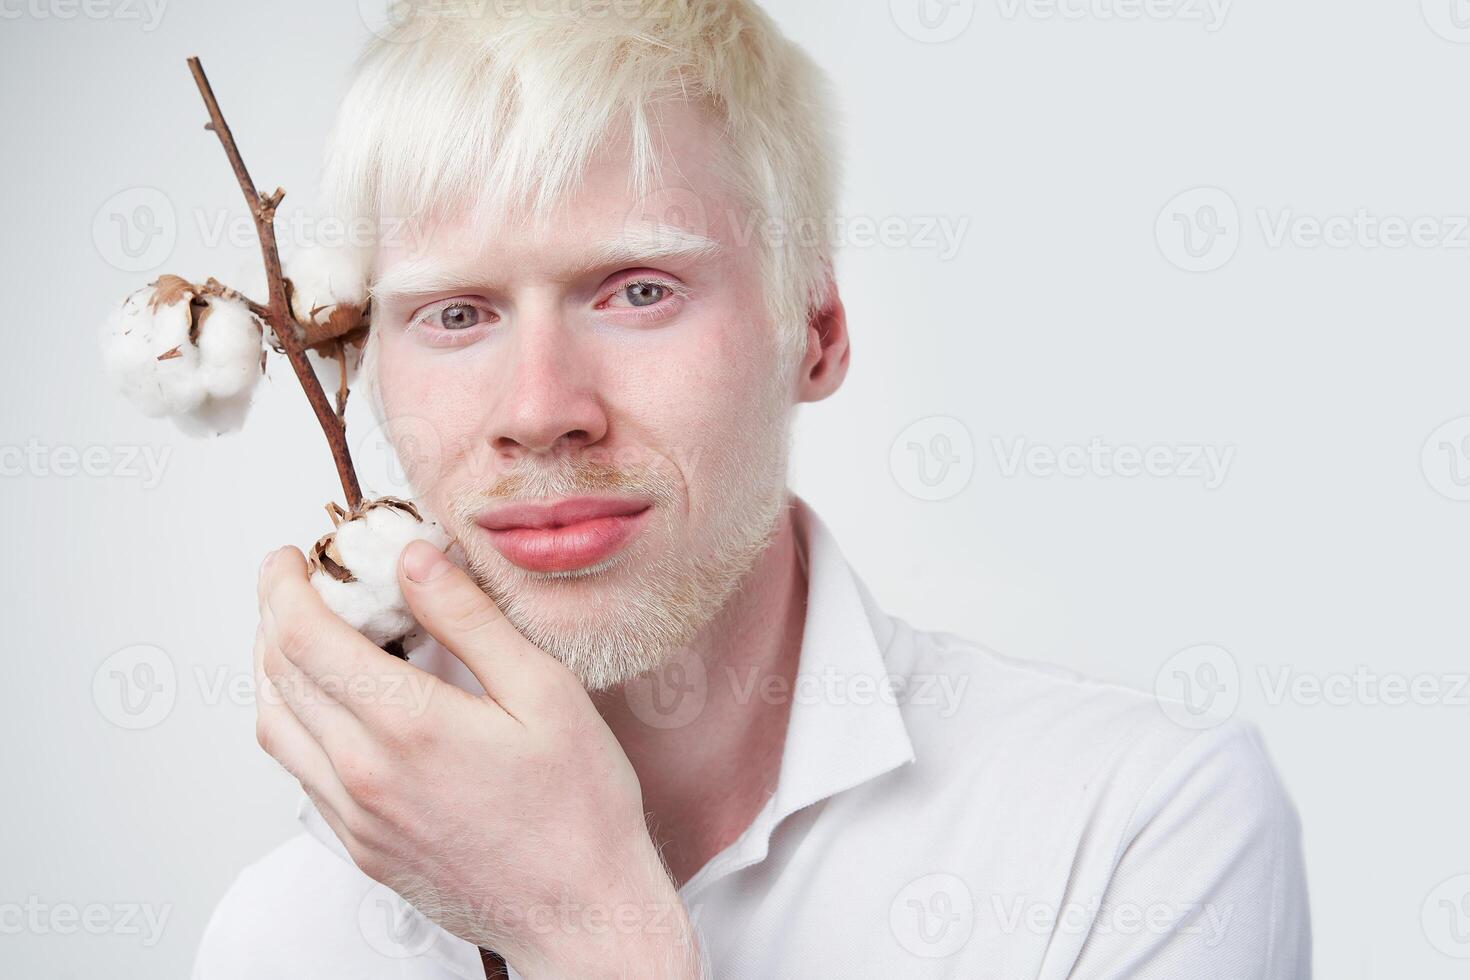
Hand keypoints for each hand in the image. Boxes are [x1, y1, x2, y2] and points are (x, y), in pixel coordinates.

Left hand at [253, 542, 701, 978]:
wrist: (581, 914)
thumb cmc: (579, 808)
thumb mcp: (544, 693)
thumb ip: (470, 621)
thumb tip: (415, 559)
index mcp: (407, 725)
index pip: (302, 636)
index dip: (283, 586)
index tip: (291, 557)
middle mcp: (363, 773)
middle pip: (277, 676)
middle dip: (274, 616)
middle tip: (298, 583)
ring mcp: (356, 818)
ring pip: (276, 728)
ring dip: (273, 671)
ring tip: (301, 637)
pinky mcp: (362, 848)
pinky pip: (301, 774)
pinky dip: (296, 724)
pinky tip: (334, 708)